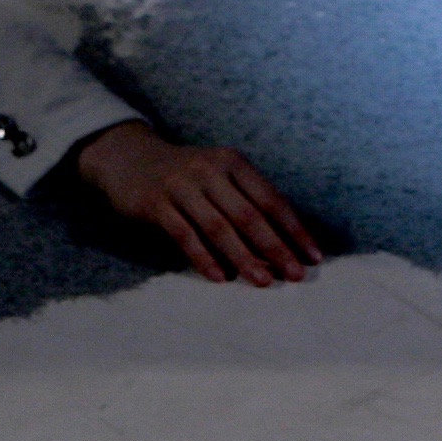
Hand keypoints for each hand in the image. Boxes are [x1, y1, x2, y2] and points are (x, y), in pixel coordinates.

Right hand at [74, 121, 323, 286]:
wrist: (129, 158)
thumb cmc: (186, 175)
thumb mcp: (218, 176)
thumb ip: (244, 202)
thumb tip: (279, 247)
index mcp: (233, 162)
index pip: (271, 199)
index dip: (293, 229)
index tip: (312, 257)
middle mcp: (210, 170)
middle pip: (249, 215)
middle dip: (275, 247)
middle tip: (295, 274)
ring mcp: (182, 186)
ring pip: (219, 227)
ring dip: (244, 257)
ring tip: (264, 282)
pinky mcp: (156, 203)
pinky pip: (184, 234)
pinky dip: (204, 257)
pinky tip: (220, 278)